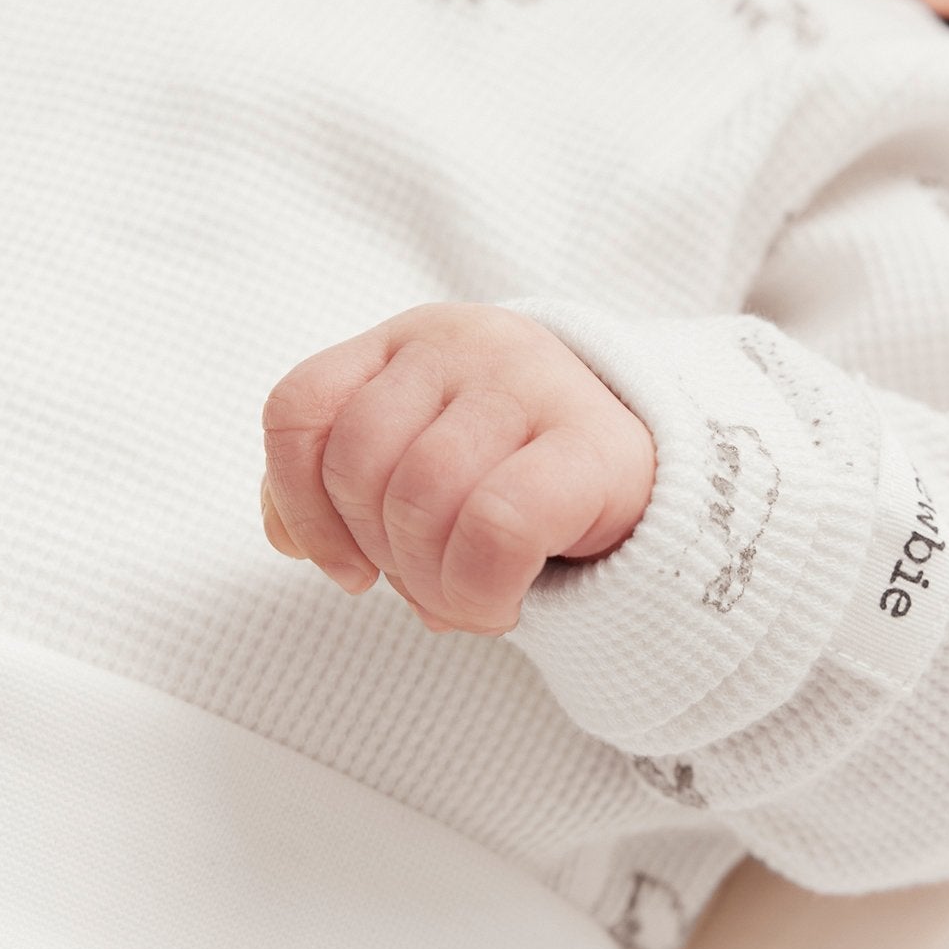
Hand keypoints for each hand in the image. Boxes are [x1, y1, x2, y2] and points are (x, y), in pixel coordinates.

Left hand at [260, 304, 655, 634]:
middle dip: (380, 553)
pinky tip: (500, 606)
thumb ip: (339, 488)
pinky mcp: (591, 444)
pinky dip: (479, 590)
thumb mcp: (420, 462)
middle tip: (427, 586)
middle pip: (359, 462)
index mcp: (408, 342)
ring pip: (422, 496)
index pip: (301, 408)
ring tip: (466, 599)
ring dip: (432, 581)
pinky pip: (496, 526)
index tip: (343, 569)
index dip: (299, 502)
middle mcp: (465, 344)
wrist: (660, 481)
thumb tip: (288, 539)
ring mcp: (531, 382)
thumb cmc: (517, 480)